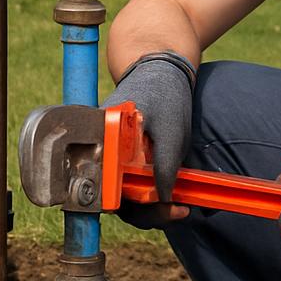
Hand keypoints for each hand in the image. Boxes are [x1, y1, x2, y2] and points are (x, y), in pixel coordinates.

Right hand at [102, 52, 194, 225]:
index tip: (167, 209)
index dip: (137, 206)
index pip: (109, 189)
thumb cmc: (164, 94)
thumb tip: (161, 201)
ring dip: (149, 205)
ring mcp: (110, 156)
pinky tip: (169, 194)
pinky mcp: (120, 159)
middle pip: (115, 197)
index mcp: (105, 141)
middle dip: (147, 210)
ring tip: (178, 205)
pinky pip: (127, 184)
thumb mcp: (172, 131)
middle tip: (179, 211)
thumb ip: (165, 166)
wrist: (159, 70)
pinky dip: (146, 193)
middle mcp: (101, 151)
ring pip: (122, 194)